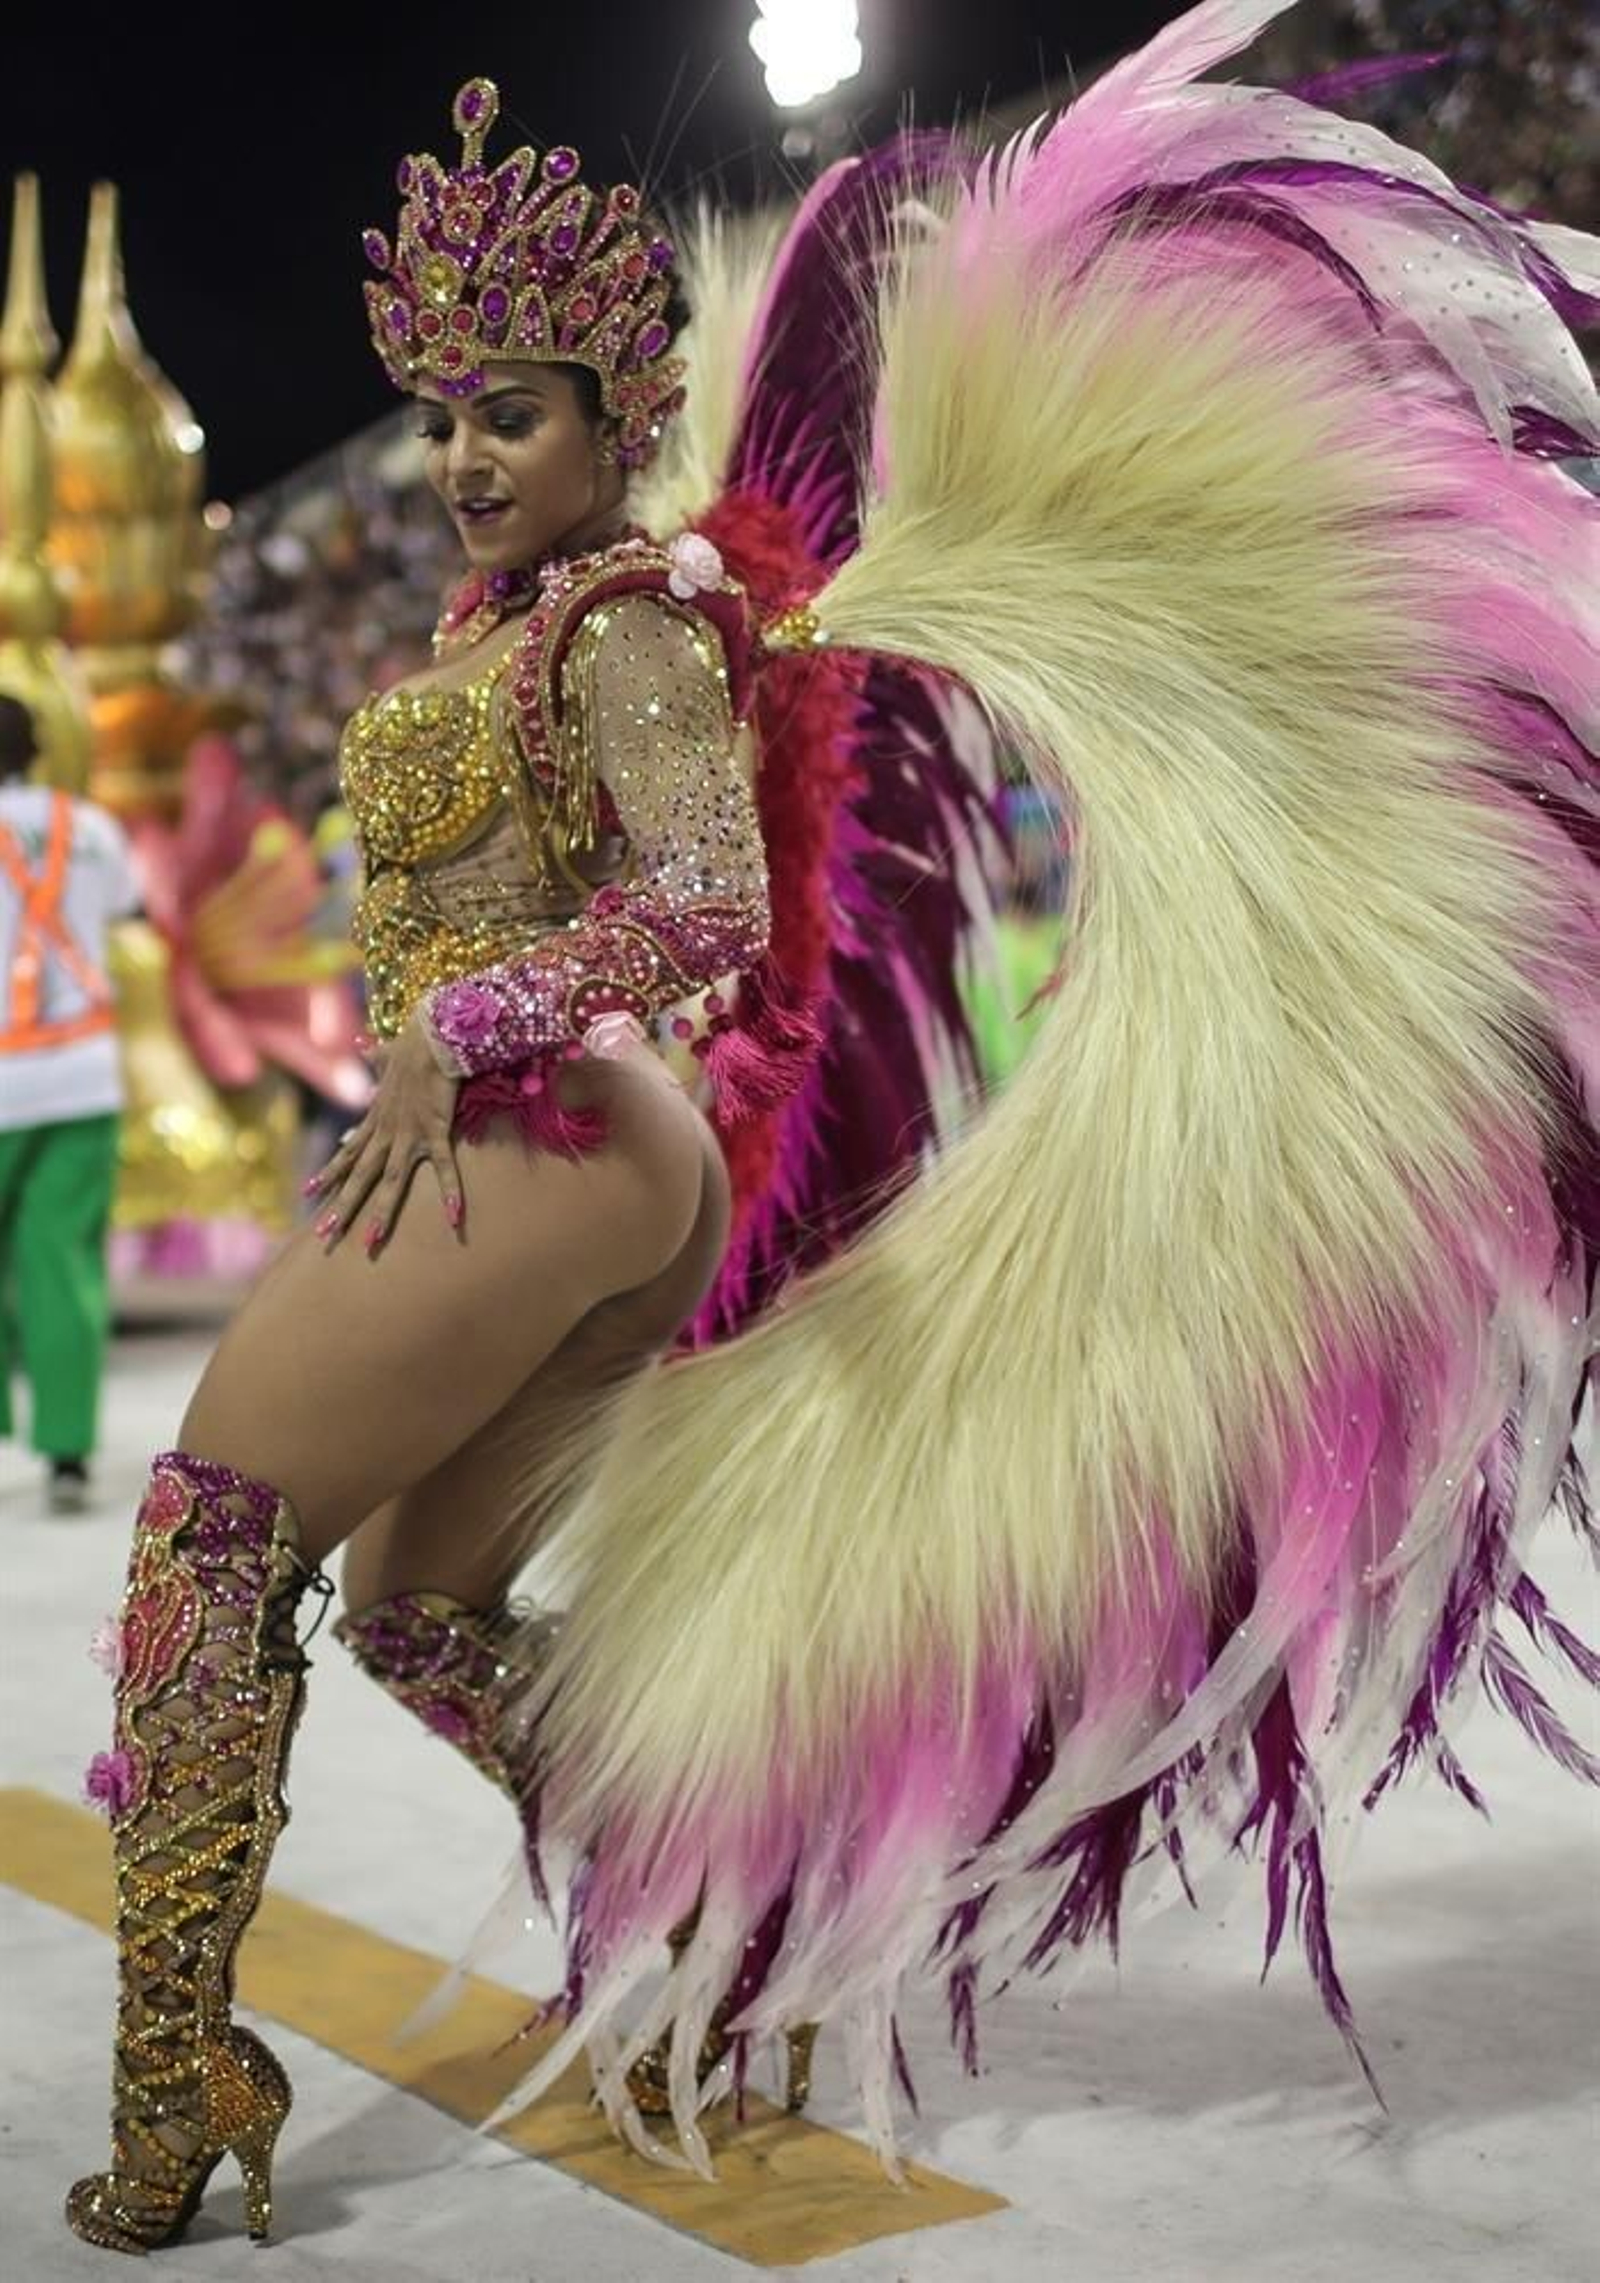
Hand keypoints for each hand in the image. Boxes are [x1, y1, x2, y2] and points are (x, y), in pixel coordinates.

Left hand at [304, 1019, 462, 1255]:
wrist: (430, 1033)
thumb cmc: (413, 1043)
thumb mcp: (388, 1054)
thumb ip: (377, 1057)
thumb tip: (369, 1047)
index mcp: (376, 1118)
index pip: (347, 1152)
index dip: (328, 1174)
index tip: (309, 1193)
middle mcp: (385, 1131)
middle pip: (360, 1176)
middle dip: (342, 1206)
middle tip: (324, 1234)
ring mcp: (408, 1133)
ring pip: (390, 1181)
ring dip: (380, 1212)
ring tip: (370, 1241)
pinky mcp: (435, 1129)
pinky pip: (443, 1166)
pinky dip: (450, 1191)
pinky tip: (455, 1217)